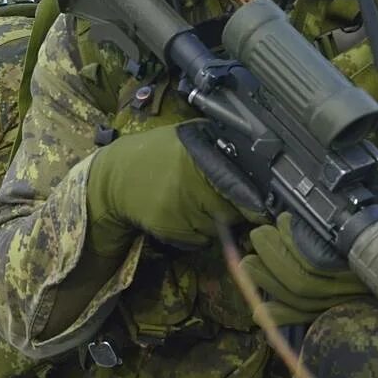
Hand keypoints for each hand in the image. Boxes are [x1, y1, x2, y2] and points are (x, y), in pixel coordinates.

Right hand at [84, 121, 267, 253]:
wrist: (115, 177)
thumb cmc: (155, 154)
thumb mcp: (186, 137)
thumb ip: (218, 146)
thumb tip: (256, 156)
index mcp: (198, 157)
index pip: (237, 187)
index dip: (252, 202)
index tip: (262, 209)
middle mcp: (189, 183)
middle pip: (231, 212)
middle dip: (233, 211)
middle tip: (222, 201)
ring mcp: (179, 208)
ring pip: (216, 229)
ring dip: (215, 223)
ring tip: (198, 205)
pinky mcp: (168, 228)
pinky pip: (199, 240)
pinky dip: (198, 234)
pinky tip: (185, 216)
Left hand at [239, 156, 377, 316]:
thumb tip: (362, 160)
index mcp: (364, 254)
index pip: (319, 259)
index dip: (293, 244)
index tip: (280, 219)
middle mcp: (355, 282)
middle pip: (303, 281)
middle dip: (275, 258)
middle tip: (258, 235)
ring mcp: (350, 298)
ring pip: (302, 300)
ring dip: (271, 282)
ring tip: (251, 262)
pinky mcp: (346, 306)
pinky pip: (310, 317)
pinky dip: (284, 315)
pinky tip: (261, 310)